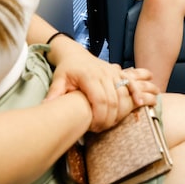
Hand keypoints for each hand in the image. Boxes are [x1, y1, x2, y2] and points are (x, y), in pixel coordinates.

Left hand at [44, 41, 158, 130]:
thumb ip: (54, 94)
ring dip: (121, 110)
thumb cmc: (66, 69)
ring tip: (113, 122)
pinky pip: (131, 83)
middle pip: (113, 100)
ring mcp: (113, 72)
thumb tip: (46, 107)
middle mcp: (103, 73)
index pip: (99, 99)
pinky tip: (138, 103)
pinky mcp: (119, 73)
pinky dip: (136, 93)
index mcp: (89, 76)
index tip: (94, 128)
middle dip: (110, 118)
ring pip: (123, 93)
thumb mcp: (58, 80)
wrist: (75, 54)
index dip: (100, 116)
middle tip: (101, 129)